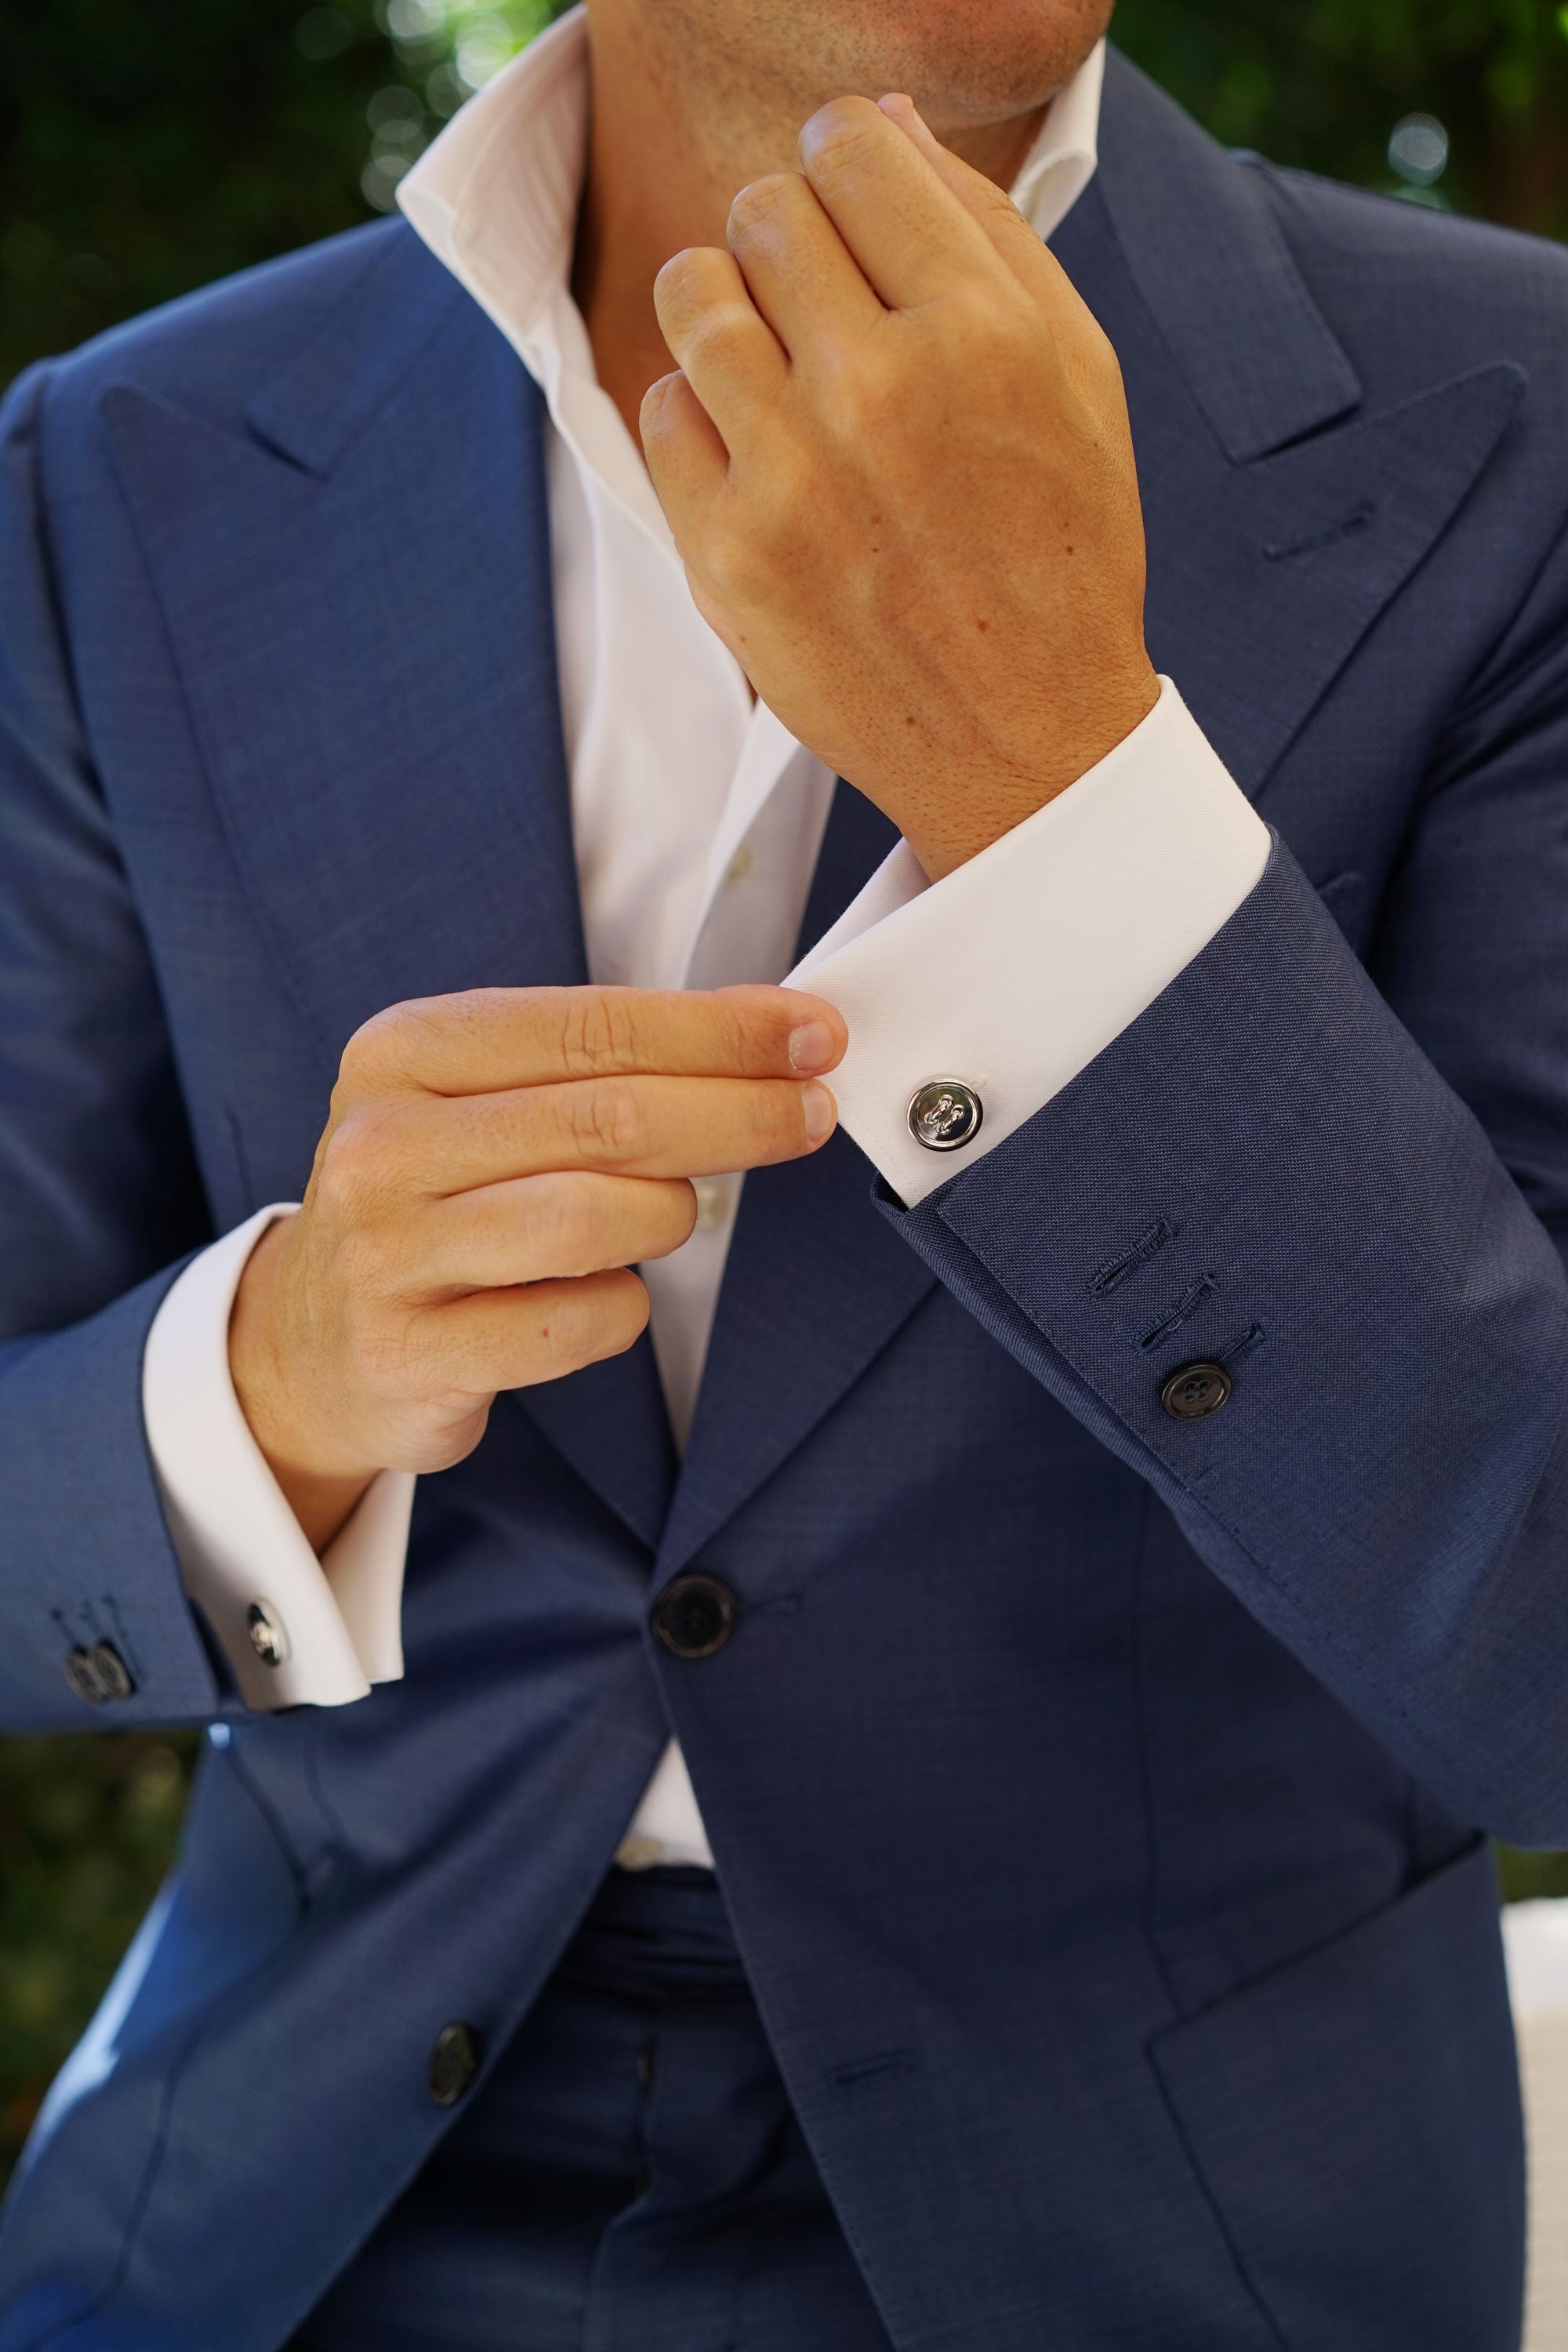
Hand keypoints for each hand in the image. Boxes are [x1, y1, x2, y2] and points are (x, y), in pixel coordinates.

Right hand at [229, 985, 843, 1548]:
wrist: (314, 1341)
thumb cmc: (437, 1199)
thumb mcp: (484, 1100)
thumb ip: (605, 1063)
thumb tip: (773, 1031)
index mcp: (405, 1051)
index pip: (593, 1025)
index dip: (720, 1030)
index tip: (814, 1034)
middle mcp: (383, 1144)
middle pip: (610, 1118)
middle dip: (738, 1111)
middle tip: (810, 1113)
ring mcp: (388, 1254)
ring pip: (597, 1220)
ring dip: (669, 1215)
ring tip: (669, 1215)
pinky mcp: (412, 1354)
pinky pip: (577, 1323)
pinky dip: (621, 1307)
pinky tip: (604, 1294)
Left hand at [641, 93, 1159, 881]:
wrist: (1025, 741)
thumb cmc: (1060, 550)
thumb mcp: (1076, 376)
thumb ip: (987, 233)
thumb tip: (880, 123)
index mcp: (982, 331)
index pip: (848, 149)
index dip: (839, 158)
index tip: (845, 201)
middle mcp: (881, 390)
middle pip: (762, 210)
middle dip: (785, 236)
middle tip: (819, 300)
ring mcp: (793, 476)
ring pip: (691, 293)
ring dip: (724, 306)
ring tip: (771, 359)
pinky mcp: (727, 554)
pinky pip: (660, 409)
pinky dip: (698, 415)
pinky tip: (758, 453)